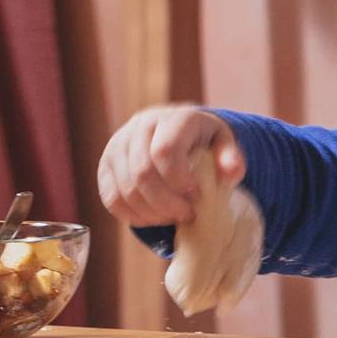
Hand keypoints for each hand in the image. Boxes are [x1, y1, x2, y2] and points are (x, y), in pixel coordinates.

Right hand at [98, 104, 241, 227]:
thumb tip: (230, 173)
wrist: (174, 132)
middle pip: (141, 173)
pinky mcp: (105, 165)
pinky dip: (131, 215)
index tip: (196, 194)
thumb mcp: (224, 143)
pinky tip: (151, 219)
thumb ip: (231, 157)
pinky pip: (110, 197)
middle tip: (186, 215)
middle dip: (165, 203)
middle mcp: (139, 127)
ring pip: (124, 189)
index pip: (164, 150)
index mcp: (171, 118)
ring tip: (171, 218)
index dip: (178, 179)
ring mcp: (117, 145)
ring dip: (150, 212)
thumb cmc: (203, 142)